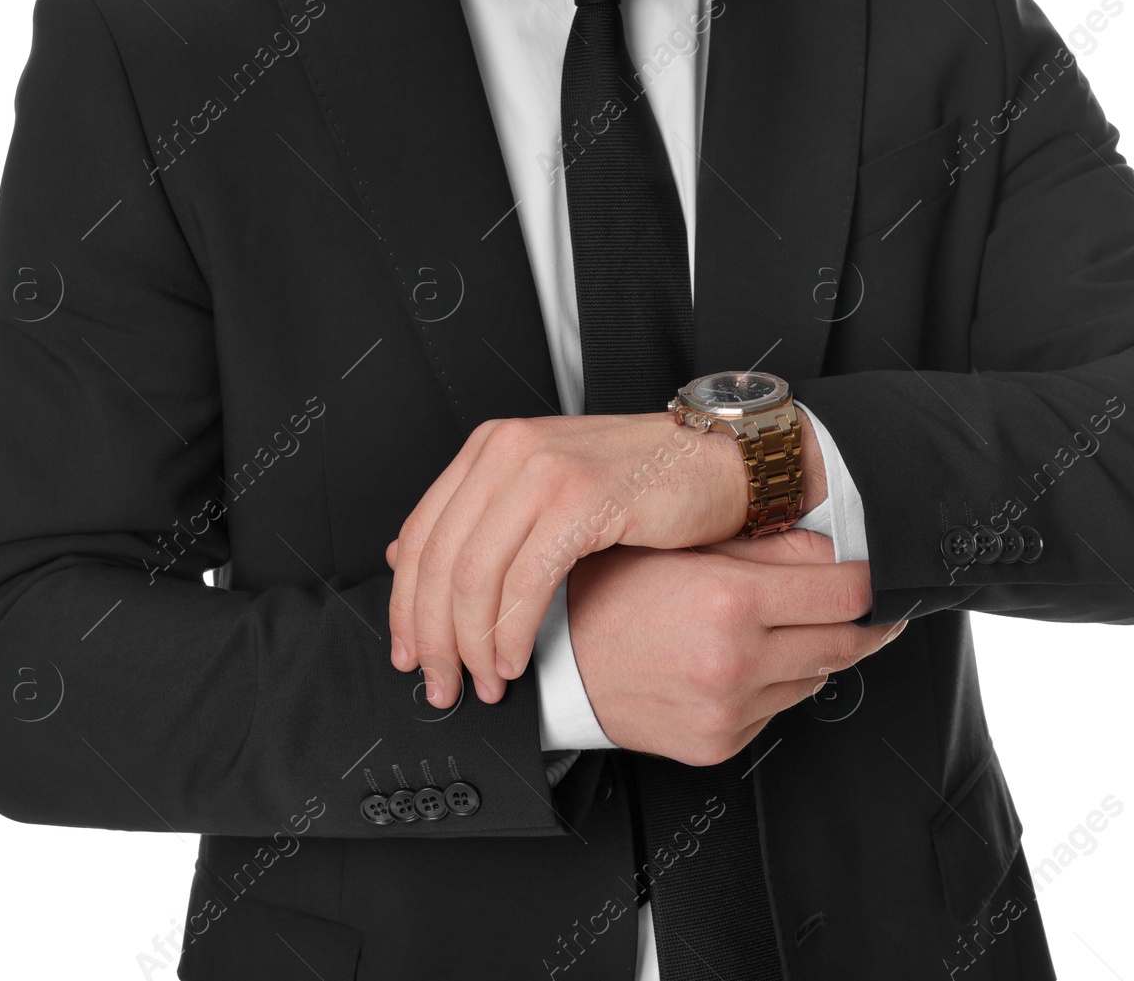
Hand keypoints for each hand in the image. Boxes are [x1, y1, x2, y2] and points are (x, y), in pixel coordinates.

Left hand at [386, 412, 825, 708]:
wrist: (727, 462)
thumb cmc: (650, 484)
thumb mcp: (554, 495)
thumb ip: (487, 523)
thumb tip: (408, 562)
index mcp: (492, 448)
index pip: (421, 535)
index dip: (406, 607)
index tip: (411, 656)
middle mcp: (508, 450)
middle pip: (438, 562)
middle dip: (434, 638)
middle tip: (441, 685)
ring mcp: (544, 470)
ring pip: (474, 576)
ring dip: (474, 645)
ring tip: (488, 684)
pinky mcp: (583, 497)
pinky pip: (526, 581)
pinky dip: (514, 632)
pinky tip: (519, 662)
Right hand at [567, 531, 903, 765]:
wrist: (553, 666)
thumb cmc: (605, 597)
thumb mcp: (683, 548)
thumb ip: (768, 547)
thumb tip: (832, 551)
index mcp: (729, 601)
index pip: (845, 593)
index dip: (871, 580)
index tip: (873, 575)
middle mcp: (735, 662)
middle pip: (844, 642)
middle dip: (860, 621)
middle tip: (859, 603)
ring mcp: (729, 711)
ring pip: (815, 678)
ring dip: (814, 652)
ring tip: (780, 626)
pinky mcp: (719, 744)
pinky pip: (777, 710)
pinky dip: (774, 684)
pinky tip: (742, 661)